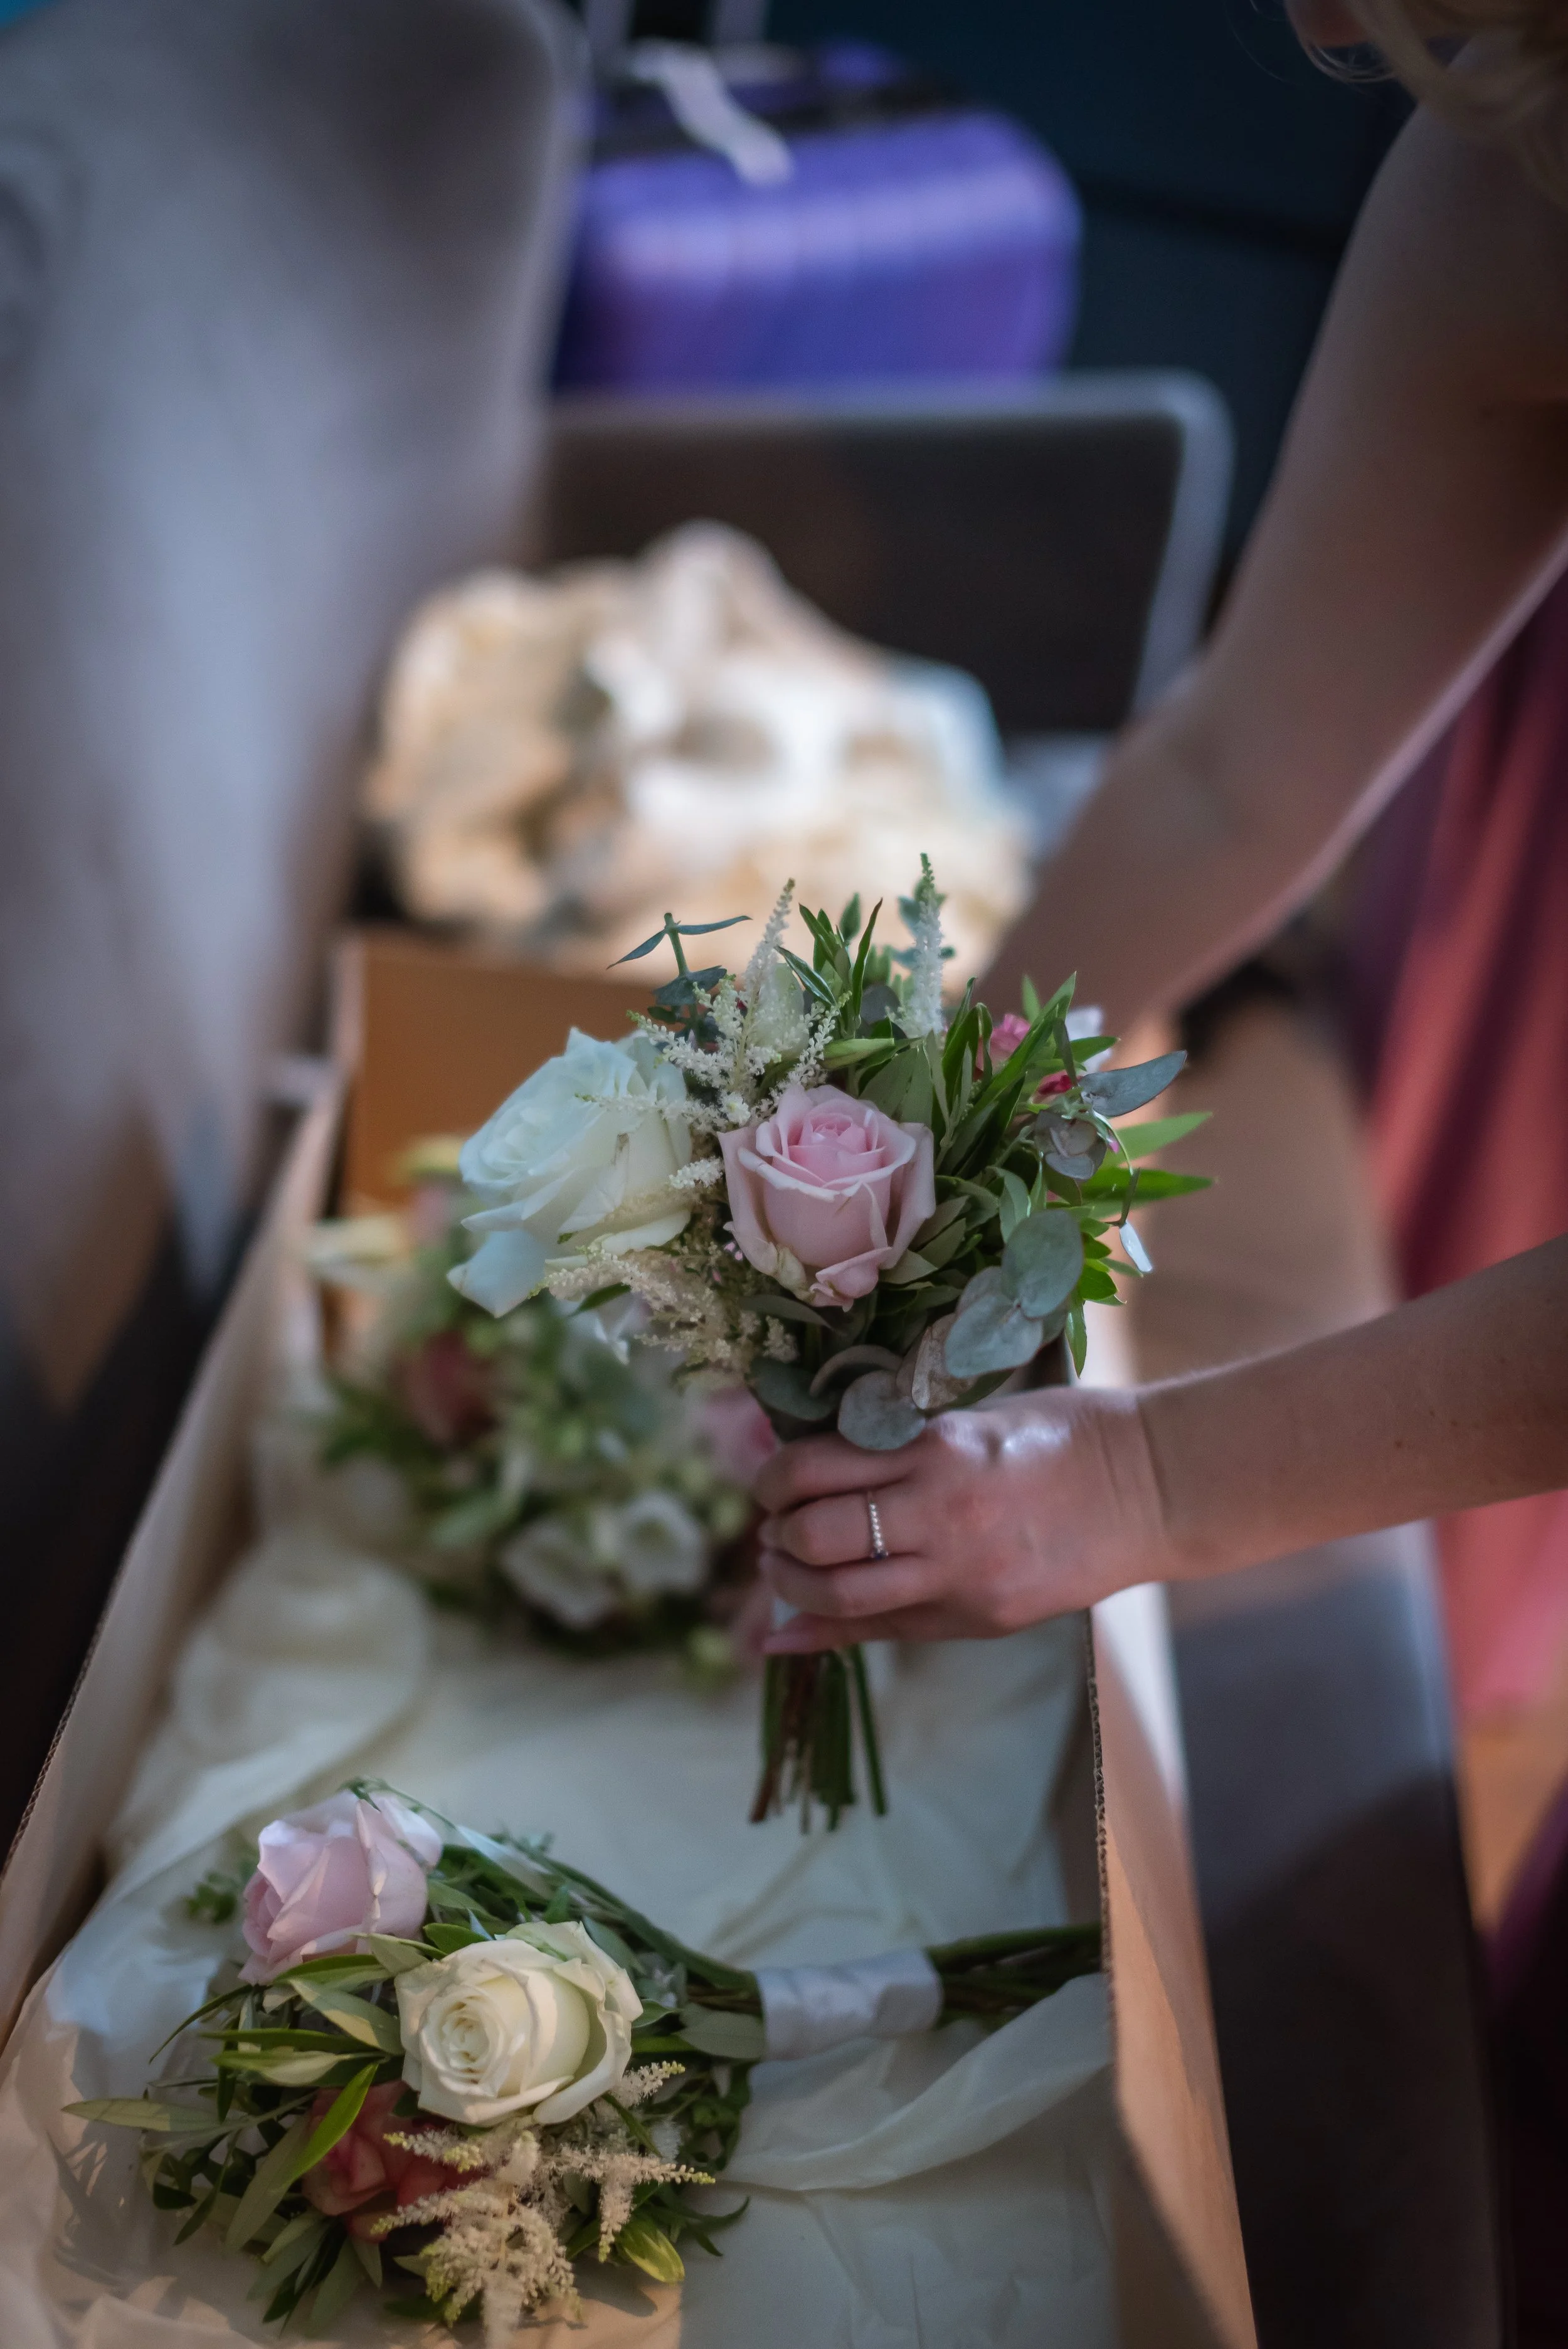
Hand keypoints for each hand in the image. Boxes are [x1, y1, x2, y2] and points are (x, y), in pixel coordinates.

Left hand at [753, 1388, 1172, 1651]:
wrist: (1149, 1486)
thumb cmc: (1061, 1434)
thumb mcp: (973, 1421)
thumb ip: (898, 1447)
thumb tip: (812, 1470)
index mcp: (936, 1446)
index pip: (814, 1467)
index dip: (774, 1479)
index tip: (770, 1481)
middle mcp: (940, 1511)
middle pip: (815, 1535)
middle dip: (777, 1536)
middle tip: (773, 1530)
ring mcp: (962, 1572)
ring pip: (839, 1594)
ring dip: (793, 1587)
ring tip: (787, 1571)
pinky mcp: (982, 1616)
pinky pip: (885, 1629)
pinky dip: (826, 1632)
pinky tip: (789, 1633)